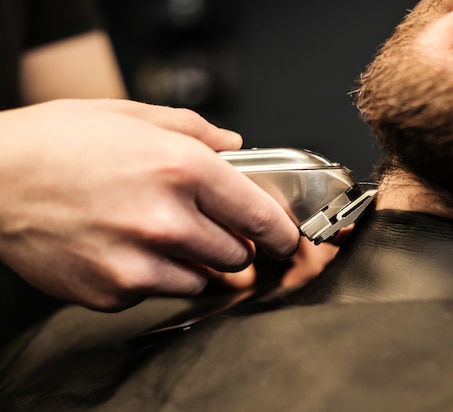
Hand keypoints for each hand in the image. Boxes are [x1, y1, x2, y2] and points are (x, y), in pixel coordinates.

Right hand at [0, 99, 299, 310]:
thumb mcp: (131, 116)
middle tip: (211, 229)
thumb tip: (233, 147)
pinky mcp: (114, 291)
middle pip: (236, 254)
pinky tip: (128, 250)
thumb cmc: (57, 143)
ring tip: (162, 238)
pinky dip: (155, 277)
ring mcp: (138, 262)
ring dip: (196, 263)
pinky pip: (159, 292)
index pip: (258, 213)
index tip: (285, 238)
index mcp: (179, 168)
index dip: (280, 230)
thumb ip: (194, 130)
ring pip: (203, 279)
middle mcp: (164, 219)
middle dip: (232, 243)